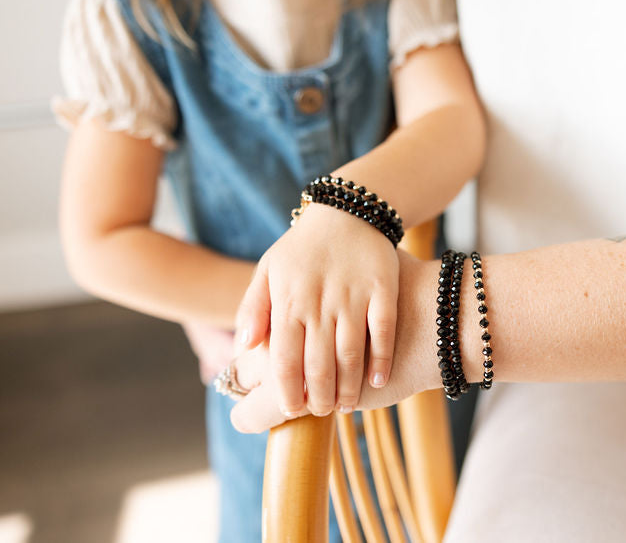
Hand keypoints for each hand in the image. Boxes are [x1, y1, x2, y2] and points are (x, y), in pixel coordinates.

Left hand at [230, 249, 437, 432]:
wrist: (348, 211)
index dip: (287, 392)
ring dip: (349, 387)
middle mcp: (320, 302)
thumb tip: (242, 348)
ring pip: (351, 354)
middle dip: (318, 398)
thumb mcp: (269, 269)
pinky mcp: (383, 289)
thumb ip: (253, 308)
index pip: (284, 359)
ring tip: (345, 405)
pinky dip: (381, 359)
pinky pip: (383, 330)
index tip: (291, 410)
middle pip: (318, 365)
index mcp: (289, 301)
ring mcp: (353, 295)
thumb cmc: (303, 247)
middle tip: (320, 412)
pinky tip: (378, 380)